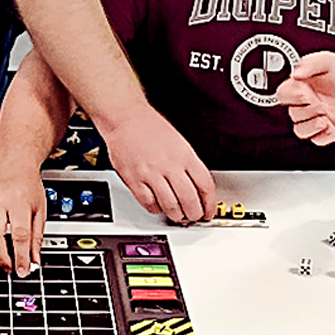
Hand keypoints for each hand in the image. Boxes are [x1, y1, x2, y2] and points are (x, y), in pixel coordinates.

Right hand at [0, 170, 47, 276]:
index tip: (23, 271)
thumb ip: (36, 238)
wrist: (14, 165)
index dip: (20, 257)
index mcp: (19, 201)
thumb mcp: (40, 211)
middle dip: (2, 258)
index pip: (19, 235)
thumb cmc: (28, 186)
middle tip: (10, 268)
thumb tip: (33, 262)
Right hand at [98, 105, 214, 223]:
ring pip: (170, 205)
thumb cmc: (150, 127)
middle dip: (194, 214)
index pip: (205, 185)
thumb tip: (197, 188)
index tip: (208, 211)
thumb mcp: (179, 142)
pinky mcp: (134, 180)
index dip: (209, 204)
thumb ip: (188, 165)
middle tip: (194, 216)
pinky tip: (158, 206)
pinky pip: (149, 203)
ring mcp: (151, 174)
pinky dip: (156, 209)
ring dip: (177, 215)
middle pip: (189, 199)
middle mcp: (169, 165)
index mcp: (184, 155)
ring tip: (178, 215)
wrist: (125, 118)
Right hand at [276, 52, 334, 144]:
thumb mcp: (328, 61)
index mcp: (301, 87)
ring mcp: (317, 119)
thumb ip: (310, 63)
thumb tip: (296, 74)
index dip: (291, 95)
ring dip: (310, 125)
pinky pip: (318, 140)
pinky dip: (322, 134)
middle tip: (321, 102)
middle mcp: (306, 105)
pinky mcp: (329, 131)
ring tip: (325, 116)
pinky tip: (331, 124)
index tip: (304, 91)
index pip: (283, 95)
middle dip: (306, 109)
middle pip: (292, 114)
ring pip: (300, 130)